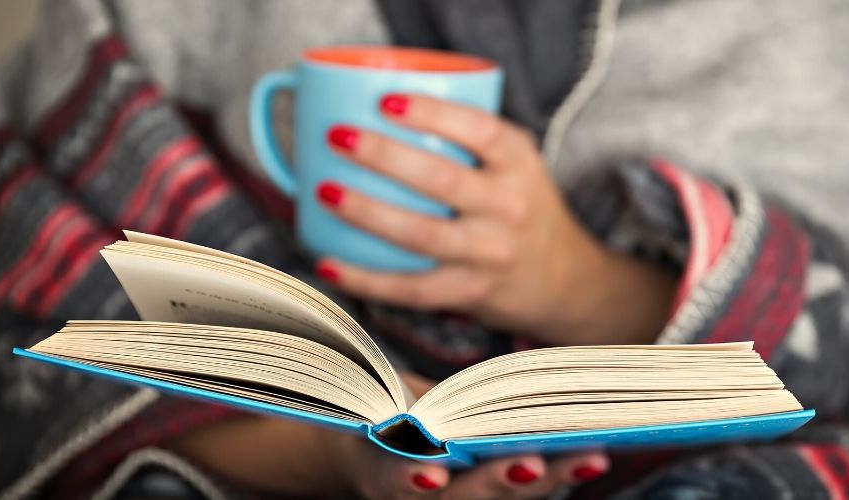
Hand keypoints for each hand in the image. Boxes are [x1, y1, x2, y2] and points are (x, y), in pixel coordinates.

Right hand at [169, 371, 608, 497]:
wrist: (356, 448)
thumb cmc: (350, 409)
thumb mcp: (342, 390)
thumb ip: (332, 359)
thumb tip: (259, 305)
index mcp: (371, 471)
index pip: (385, 481)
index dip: (405, 476)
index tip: (431, 466)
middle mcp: (415, 492)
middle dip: (498, 484)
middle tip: (536, 462)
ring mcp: (452, 497)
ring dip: (545, 480)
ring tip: (589, 452)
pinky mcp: (481, 487)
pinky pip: (520, 487)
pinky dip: (555, 470)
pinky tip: (589, 447)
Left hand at [315, 94, 676, 344]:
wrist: (563, 277)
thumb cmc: (520, 207)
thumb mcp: (514, 164)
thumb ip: (467, 141)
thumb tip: (375, 112)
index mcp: (519, 163)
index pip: (479, 130)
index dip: (431, 114)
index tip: (385, 101)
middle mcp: (509, 206)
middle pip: (441, 179)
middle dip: (382, 155)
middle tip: (337, 136)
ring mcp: (489, 253)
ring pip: (420, 234)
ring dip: (366, 212)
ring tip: (324, 191)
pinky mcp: (470, 292)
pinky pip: (411, 289)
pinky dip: (365, 278)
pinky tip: (329, 263)